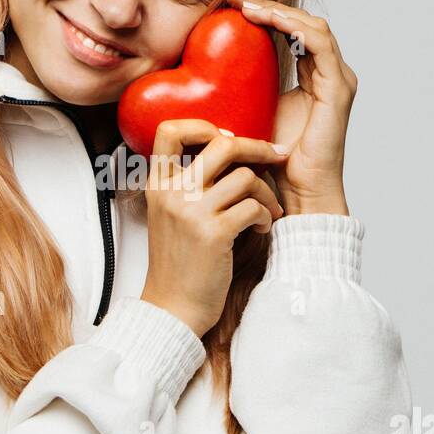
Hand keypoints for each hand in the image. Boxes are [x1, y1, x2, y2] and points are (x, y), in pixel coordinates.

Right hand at [139, 119, 288, 336]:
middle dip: (257, 147)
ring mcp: (192, 212)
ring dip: (267, 192)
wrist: (173, 309)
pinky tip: (262, 227)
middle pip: (221, 144)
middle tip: (275, 156)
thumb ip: (188, 184)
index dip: (203, 124)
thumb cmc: (180, 263)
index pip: (170, 130)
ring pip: (245, 176)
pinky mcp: (214, 234)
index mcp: (158, 185)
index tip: (227, 136)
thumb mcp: (170, 215)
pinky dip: (266, 215)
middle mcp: (172, 193)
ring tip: (268, 209)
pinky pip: (254, 207)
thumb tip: (227, 149)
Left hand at [223, 0, 356, 215]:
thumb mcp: (255, 114)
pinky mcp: (338, 88)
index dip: (266, 13)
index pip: (294, 32)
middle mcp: (331, 75)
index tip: (231, 3)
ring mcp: (338, 80)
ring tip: (246, 5)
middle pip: (304, 22)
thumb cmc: (276, 163)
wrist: (298, 193)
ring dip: (279, 11)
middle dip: (269, 5)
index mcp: (315, 78)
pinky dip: (292, 26)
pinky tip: (265, 19)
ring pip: (313, 26)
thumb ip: (247, 90)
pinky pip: (319, 43)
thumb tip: (210, 76)